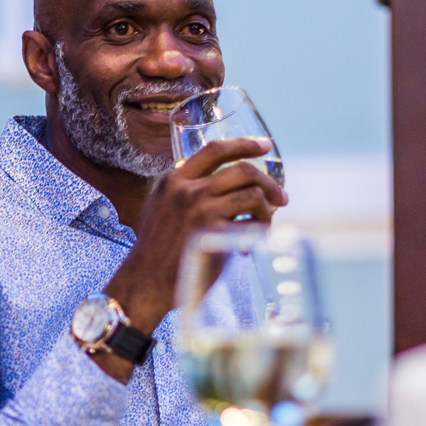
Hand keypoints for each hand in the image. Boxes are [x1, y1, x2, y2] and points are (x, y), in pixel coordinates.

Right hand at [93, 138, 286, 380]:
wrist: (145, 281)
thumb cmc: (156, 249)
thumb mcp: (161, 206)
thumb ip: (183, 188)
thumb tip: (217, 176)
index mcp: (174, 180)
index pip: (214, 149)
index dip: (244, 144)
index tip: (264, 146)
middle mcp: (188, 190)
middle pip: (242, 169)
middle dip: (268, 183)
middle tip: (281, 197)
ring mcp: (201, 210)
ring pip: (253, 195)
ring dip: (265, 212)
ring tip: (262, 226)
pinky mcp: (214, 233)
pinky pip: (251, 224)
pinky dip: (255, 234)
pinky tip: (246, 248)